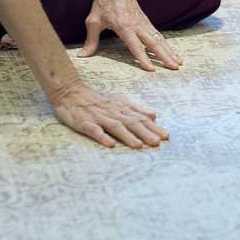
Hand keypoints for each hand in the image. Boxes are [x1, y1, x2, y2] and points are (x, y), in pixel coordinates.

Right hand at [52, 79, 168, 148]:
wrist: (72, 93)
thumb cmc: (99, 100)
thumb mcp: (120, 101)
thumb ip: (137, 109)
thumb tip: (154, 115)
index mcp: (123, 108)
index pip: (142, 118)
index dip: (154, 127)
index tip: (166, 136)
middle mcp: (114, 112)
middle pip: (132, 123)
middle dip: (146, 133)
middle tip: (158, 143)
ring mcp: (100, 118)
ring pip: (116, 127)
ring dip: (128, 136)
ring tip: (139, 146)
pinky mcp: (85, 123)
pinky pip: (95, 131)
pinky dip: (103, 137)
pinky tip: (110, 145)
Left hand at [80, 0, 182, 71]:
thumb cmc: (103, 2)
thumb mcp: (93, 21)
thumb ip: (91, 40)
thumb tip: (82, 56)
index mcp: (124, 26)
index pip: (136, 46)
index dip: (143, 59)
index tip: (152, 70)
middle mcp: (137, 25)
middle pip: (154, 43)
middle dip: (165, 57)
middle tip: (175, 68)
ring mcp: (144, 22)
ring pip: (159, 39)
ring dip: (170, 51)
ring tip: (179, 62)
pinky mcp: (146, 20)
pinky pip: (158, 34)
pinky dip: (166, 44)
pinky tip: (171, 51)